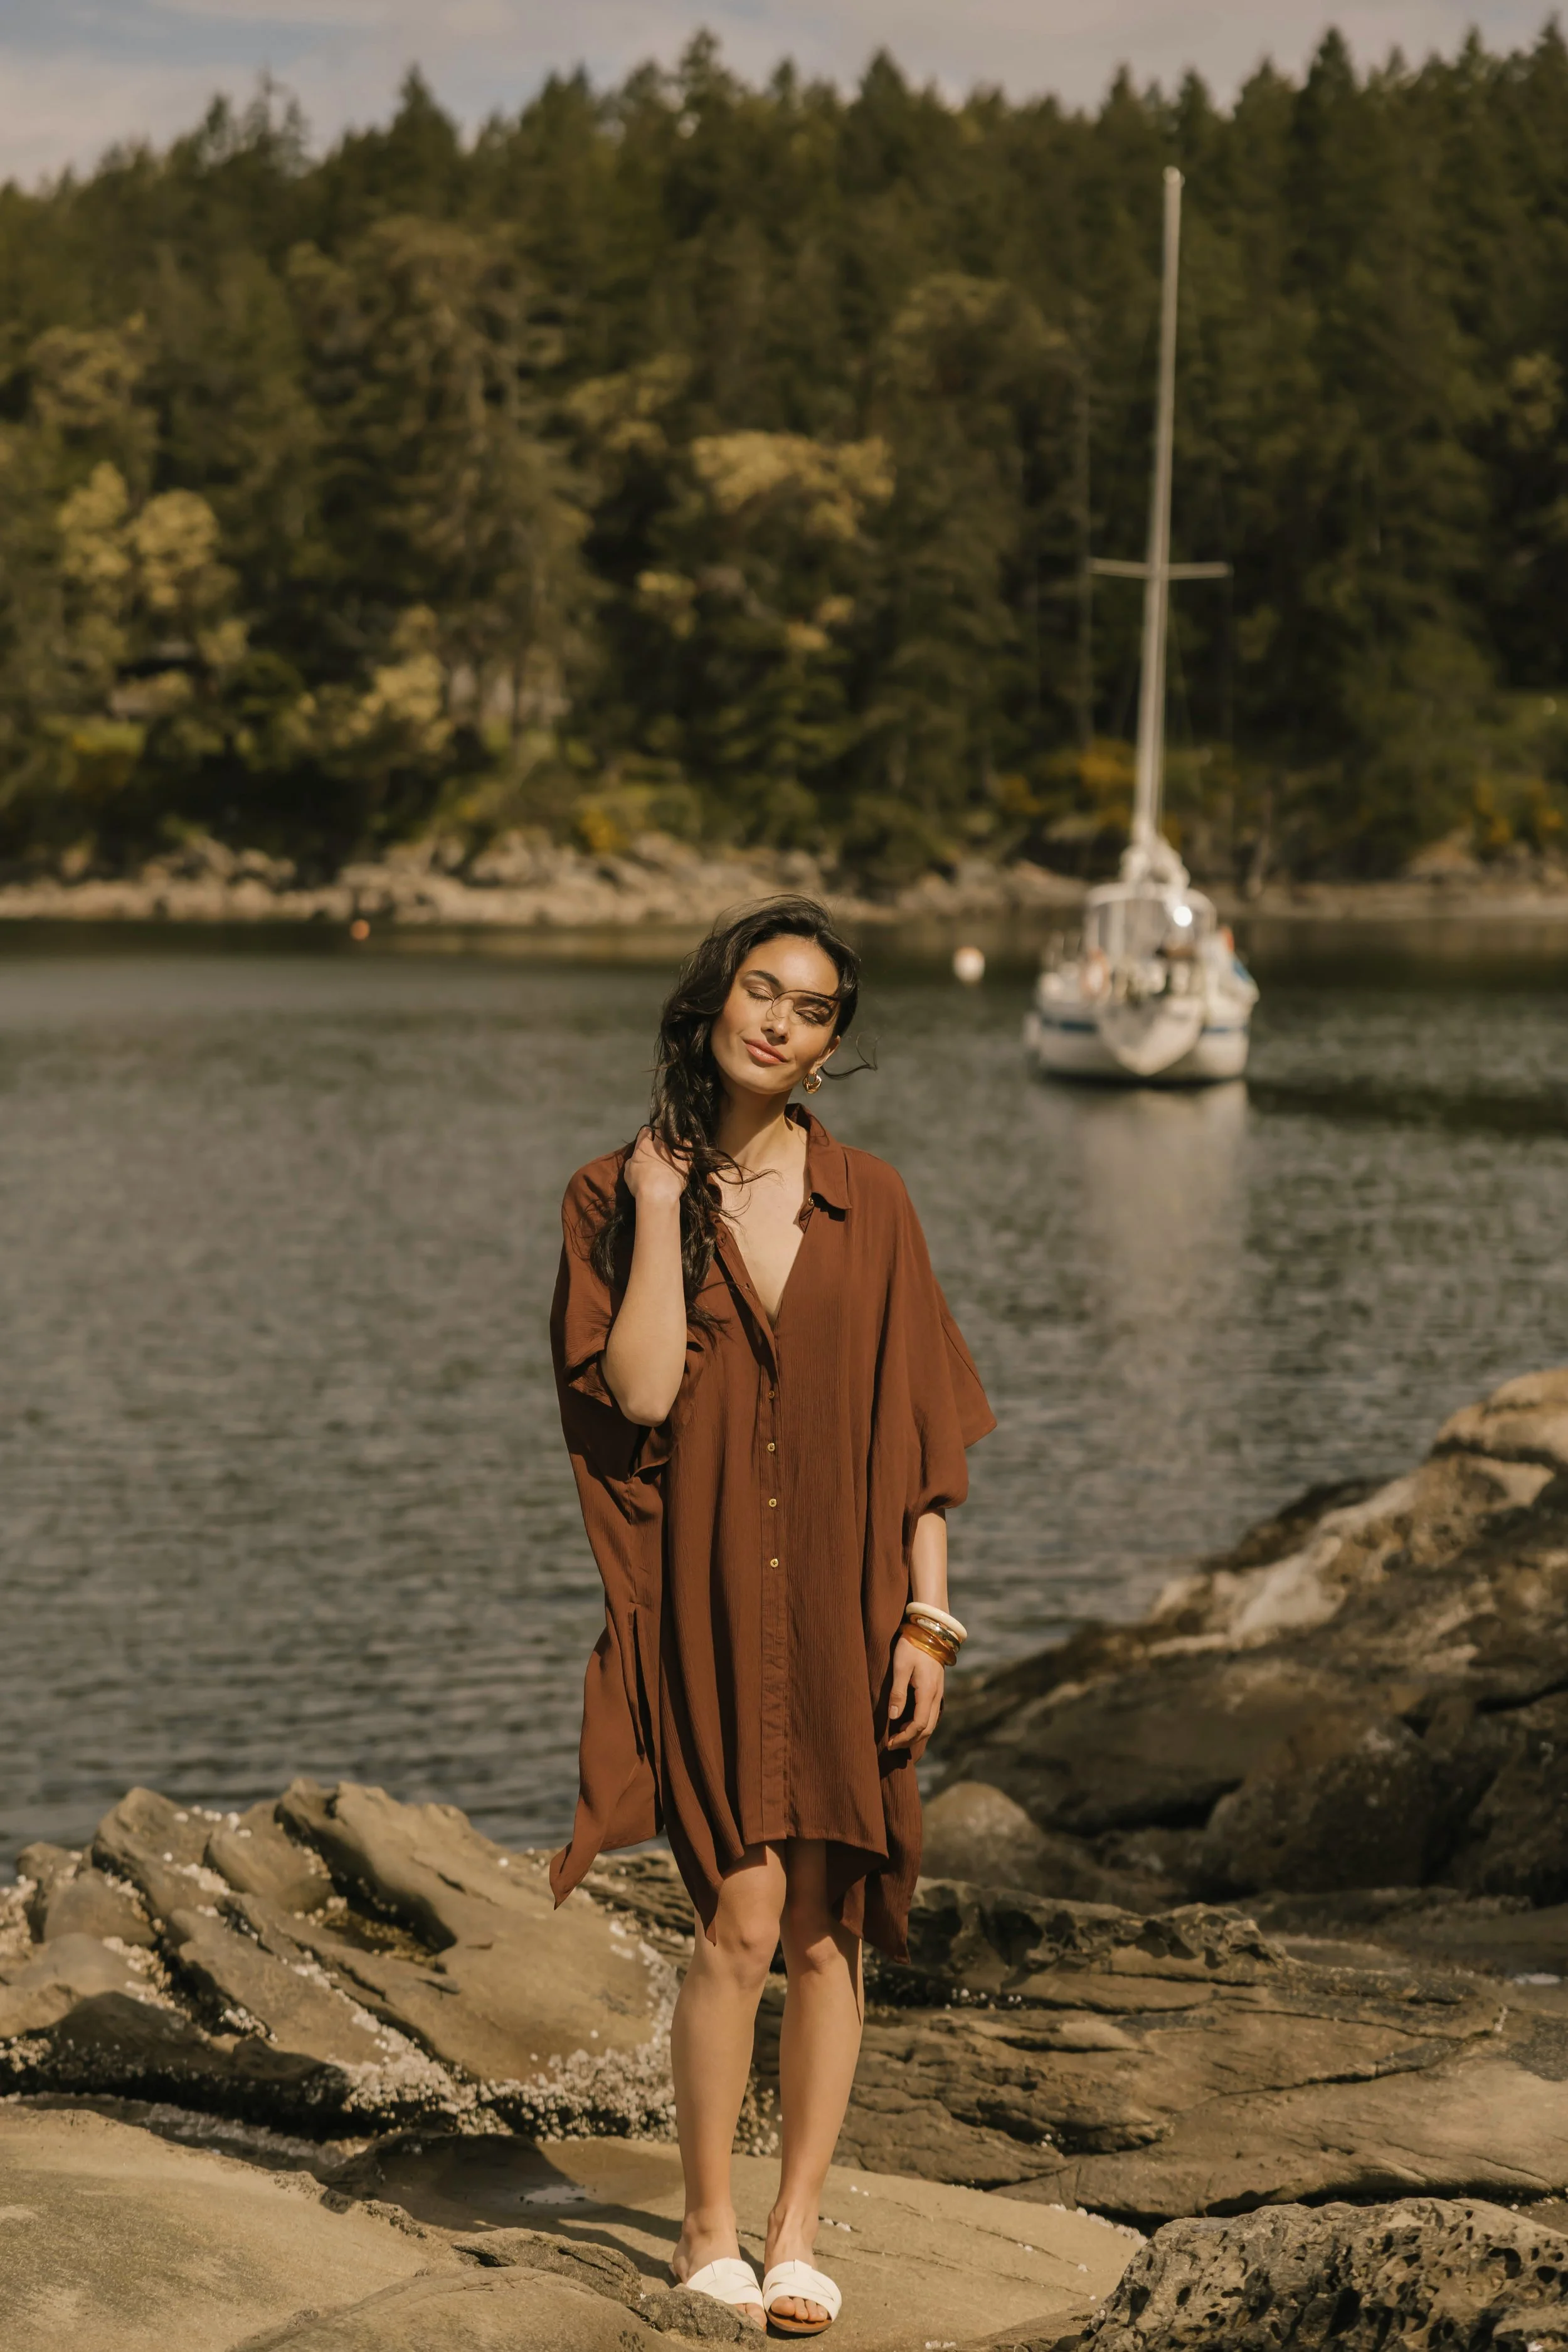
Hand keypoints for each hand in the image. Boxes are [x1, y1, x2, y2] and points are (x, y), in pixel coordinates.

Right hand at [623, 1127, 687, 1210]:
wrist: (658, 1194)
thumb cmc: (640, 1185)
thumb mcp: (628, 1172)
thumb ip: (632, 1161)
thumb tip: (635, 1157)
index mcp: (643, 1147)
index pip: (645, 1132)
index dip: (646, 1133)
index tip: (648, 1136)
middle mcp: (659, 1145)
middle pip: (661, 1131)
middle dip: (661, 1133)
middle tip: (662, 1141)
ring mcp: (673, 1151)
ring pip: (676, 1137)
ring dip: (675, 1140)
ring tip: (675, 1145)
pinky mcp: (686, 1159)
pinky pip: (689, 1148)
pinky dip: (687, 1149)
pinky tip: (685, 1152)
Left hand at [886, 1636, 943, 1758]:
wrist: (930, 1630)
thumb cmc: (912, 1646)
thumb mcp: (901, 1667)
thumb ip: (898, 1692)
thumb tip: (894, 1717)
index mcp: (928, 1692)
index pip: (918, 1725)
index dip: (905, 1738)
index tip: (889, 1743)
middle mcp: (936, 1696)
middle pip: (927, 1729)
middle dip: (910, 1740)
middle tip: (892, 1745)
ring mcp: (939, 1693)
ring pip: (931, 1723)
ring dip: (916, 1734)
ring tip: (899, 1738)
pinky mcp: (936, 1689)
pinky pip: (931, 1714)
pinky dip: (921, 1725)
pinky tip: (910, 1725)